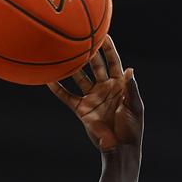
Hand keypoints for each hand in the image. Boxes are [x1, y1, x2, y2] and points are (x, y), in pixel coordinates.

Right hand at [49, 35, 142, 151]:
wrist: (120, 148)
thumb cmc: (132, 127)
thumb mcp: (134, 106)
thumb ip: (131, 88)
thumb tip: (130, 70)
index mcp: (120, 84)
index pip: (113, 61)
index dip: (108, 48)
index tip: (101, 33)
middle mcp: (105, 87)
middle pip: (94, 65)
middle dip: (87, 51)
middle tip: (77, 36)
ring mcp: (92, 97)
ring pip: (79, 77)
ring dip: (70, 67)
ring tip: (60, 52)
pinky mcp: (82, 109)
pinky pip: (67, 96)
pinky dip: (57, 88)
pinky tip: (48, 78)